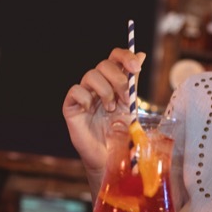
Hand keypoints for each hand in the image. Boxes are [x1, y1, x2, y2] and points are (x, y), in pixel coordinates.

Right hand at [62, 48, 144, 172]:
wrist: (110, 156)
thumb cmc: (119, 132)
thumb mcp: (130, 105)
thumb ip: (133, 82)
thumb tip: (141, 55)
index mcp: (112, 81)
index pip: (115, 57)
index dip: (124, 56)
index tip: (136, 67)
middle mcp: (97, 84)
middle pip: (104, 64)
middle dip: (118, 79)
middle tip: (125, 99)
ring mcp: (83, 94)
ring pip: (90, 75)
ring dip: (105, 91)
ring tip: (110, 109)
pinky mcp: (71, 106)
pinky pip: (75, 91)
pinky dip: (85, 98)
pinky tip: (90, 109)